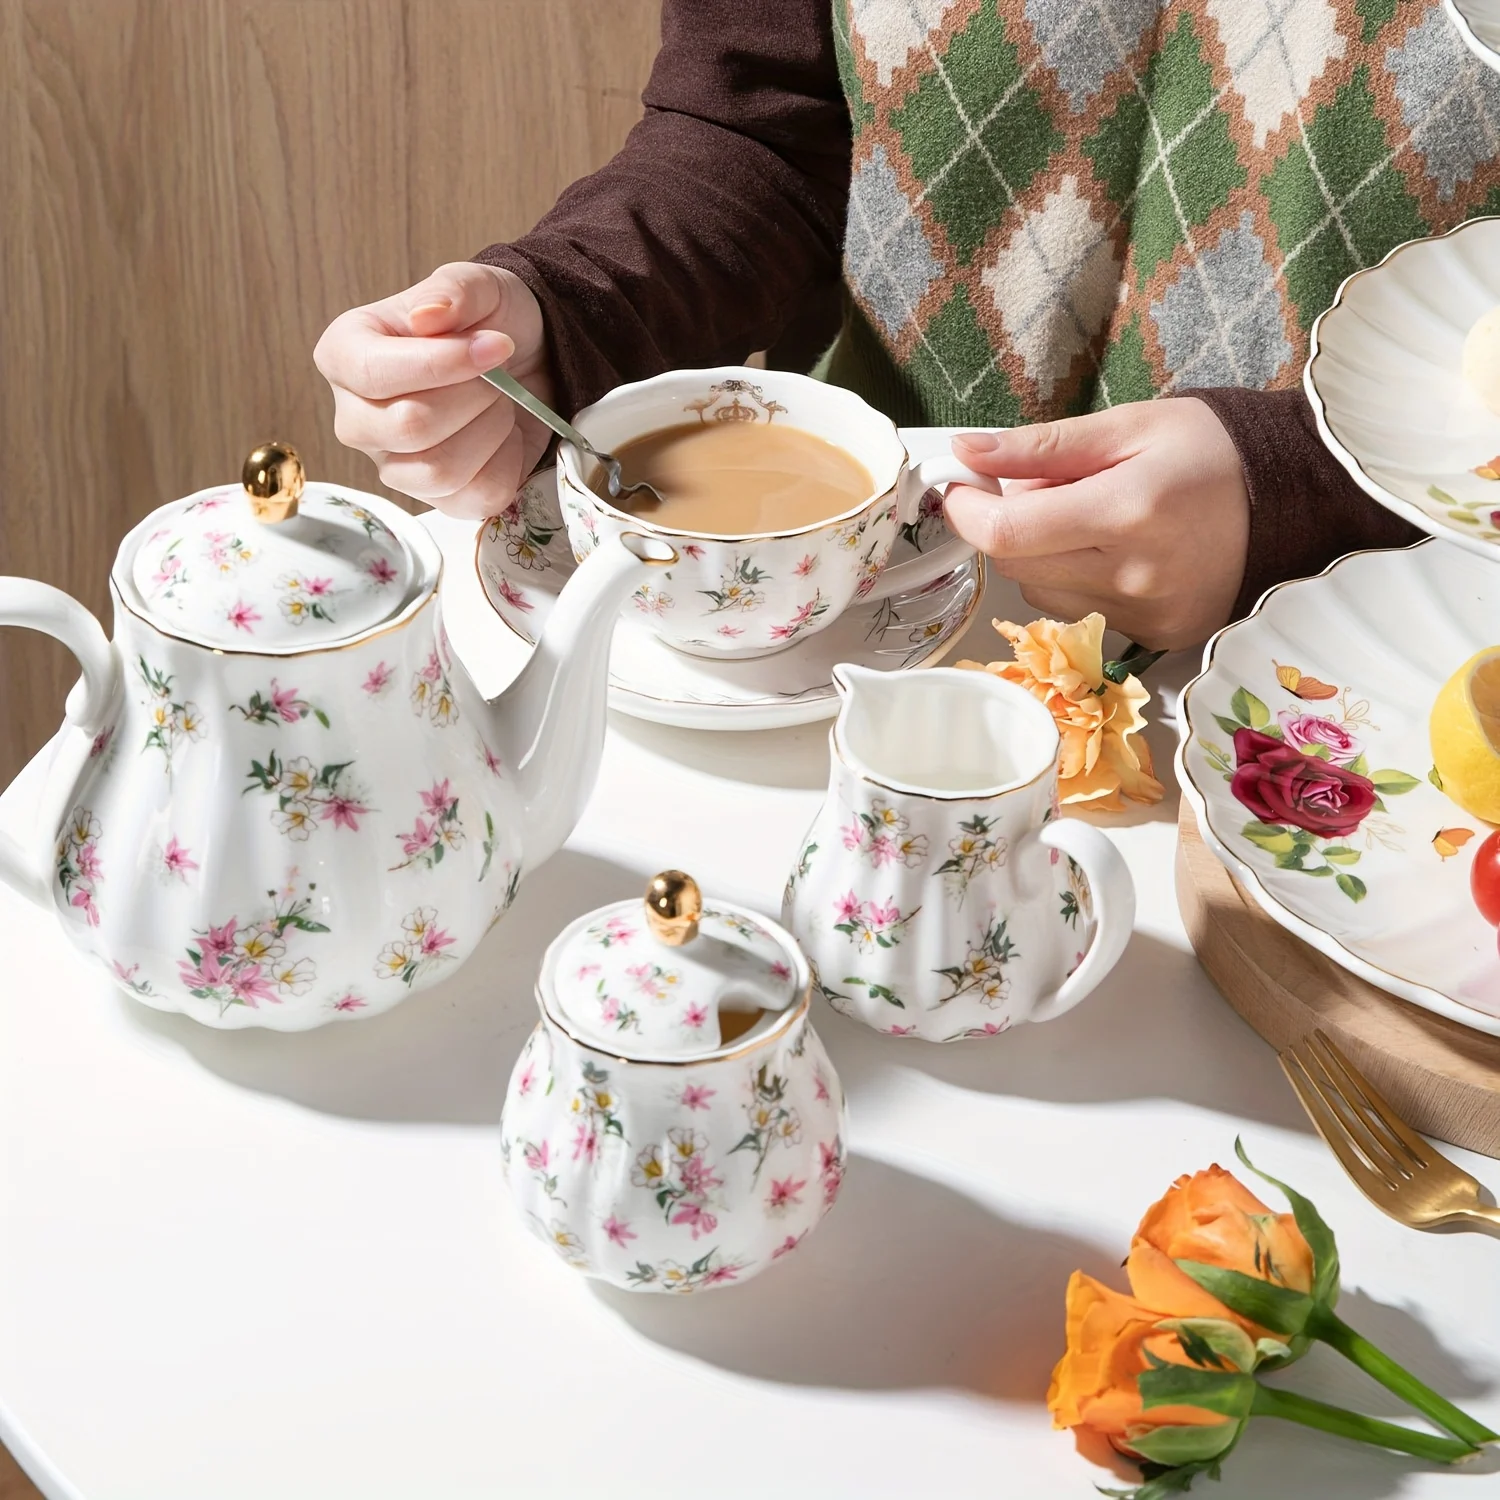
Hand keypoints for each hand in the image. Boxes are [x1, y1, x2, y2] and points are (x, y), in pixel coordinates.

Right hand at [314, 262, 553, 518]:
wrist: (529, 362)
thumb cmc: (487, 322)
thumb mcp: (476, 286)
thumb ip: (451, 292)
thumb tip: (427, 316)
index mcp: (345, 356)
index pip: (372, 374)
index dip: (441, 364)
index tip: (496, 346)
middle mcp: (357, 418)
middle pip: (407, 427)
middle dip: (473, 397)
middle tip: (499, 374)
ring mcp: (393, 466)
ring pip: (439, 470)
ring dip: (490, 429)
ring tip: (500, 401)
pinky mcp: (437, 501)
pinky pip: (474, 498)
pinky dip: (507, 463)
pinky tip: (505, 435)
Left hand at [944, 398, 1250, 649]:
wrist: (1297, 497)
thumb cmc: (1212, 450)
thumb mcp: (1128, 426)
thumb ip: (1041, 446)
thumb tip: (967, 451)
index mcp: (1128, 510)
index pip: (1009, 532)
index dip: (968, 510)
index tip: (961, 485)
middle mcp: (1135, 575)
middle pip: (1019, 566)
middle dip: (1010, 526)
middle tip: (1043, 486)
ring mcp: (1148, 614)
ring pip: (1045, 595)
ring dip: (1044, 557)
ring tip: (1089, 517)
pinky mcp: (1158, 637)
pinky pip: (1083, 615)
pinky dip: (1079, 583)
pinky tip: (1115, 552)